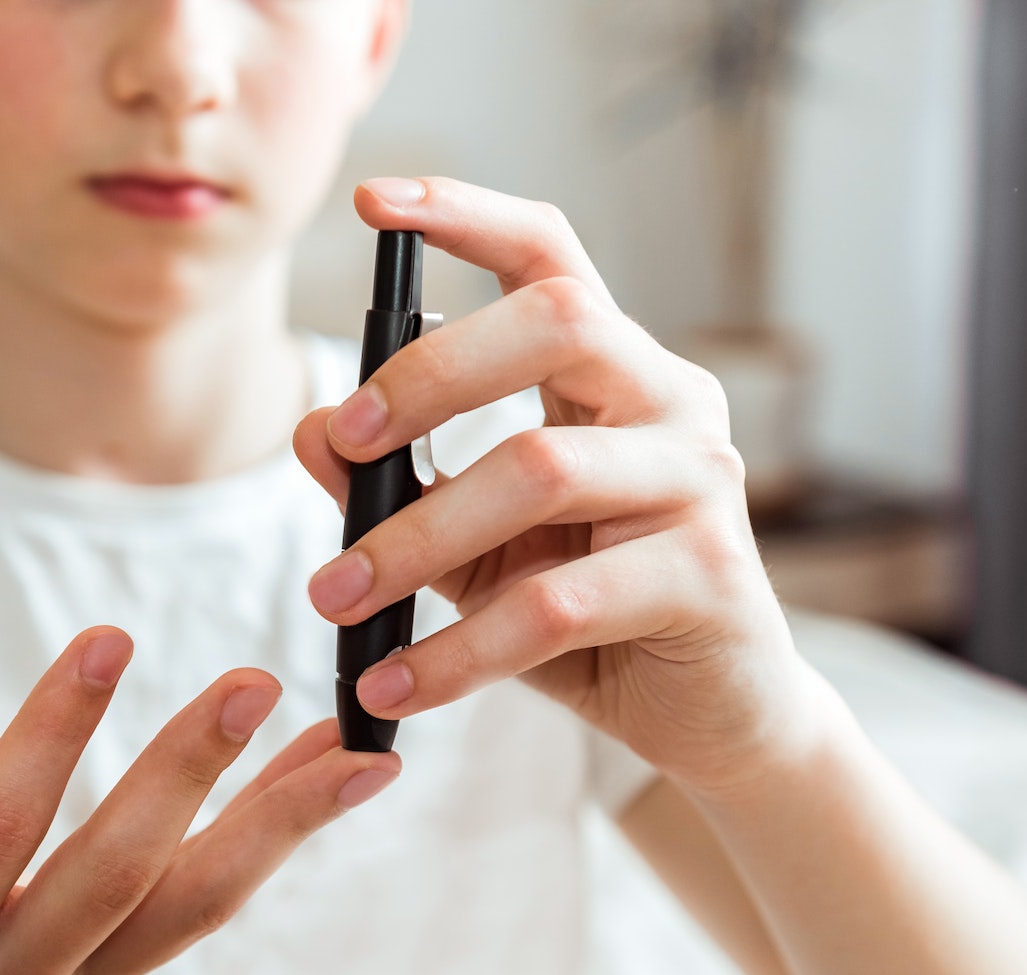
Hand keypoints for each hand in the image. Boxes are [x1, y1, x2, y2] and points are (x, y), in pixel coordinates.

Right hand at [0, 627, 399, 974]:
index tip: (110, 638)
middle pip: (111, 881)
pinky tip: (332, 770)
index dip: (52, 736)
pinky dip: (270, 834)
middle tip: (252, 680)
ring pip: (187, 910)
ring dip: (275, 827)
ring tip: (358, 752)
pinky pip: (204, 905)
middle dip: (184, 778)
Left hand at [295, 177, 818, 795]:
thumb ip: (400, 487)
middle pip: (555, 323)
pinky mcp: (711, 575)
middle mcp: (672, 402)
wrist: (712, 720)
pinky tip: (395, 688)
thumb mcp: (473, 548)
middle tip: (345, 444)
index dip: (467, 213)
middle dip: (428, 374)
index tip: (372, 202)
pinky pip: (560, 602)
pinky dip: (459, 651)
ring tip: (335, 600)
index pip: (549, 257)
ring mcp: (703, 482)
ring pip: (542, 468)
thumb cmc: (589, 619)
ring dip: (417, 538)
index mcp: (615, 374)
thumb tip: (314, 432)